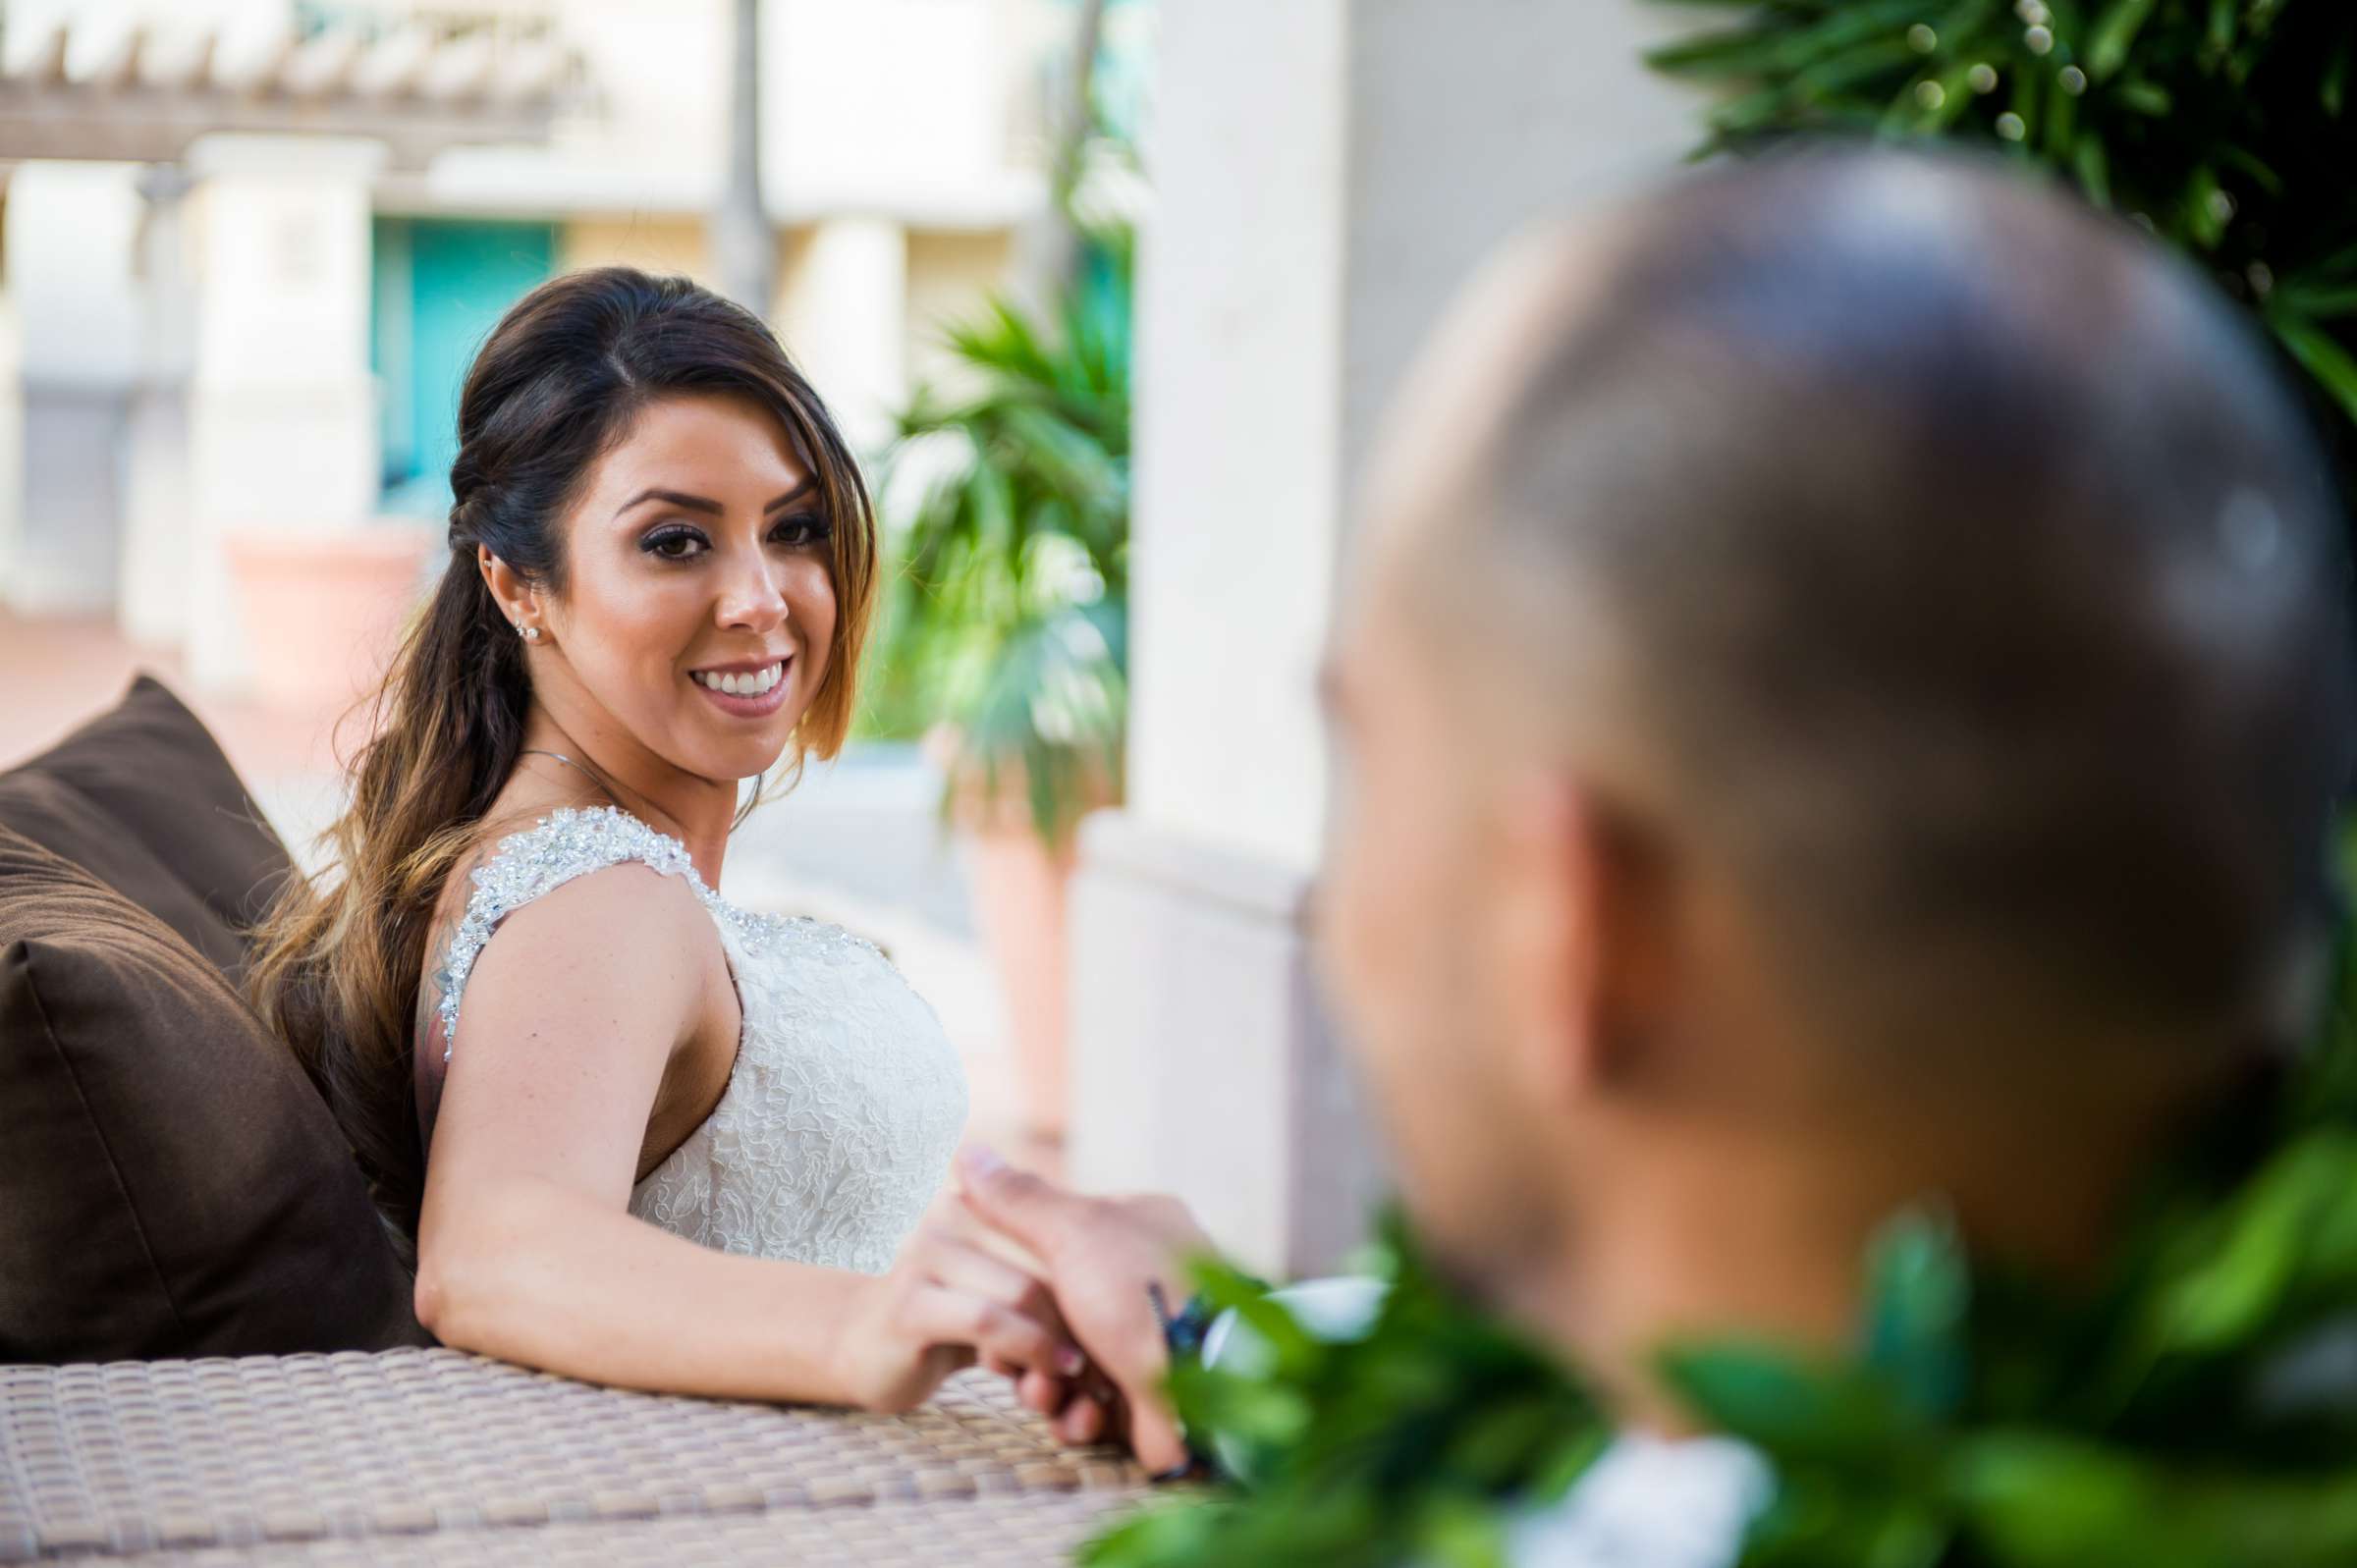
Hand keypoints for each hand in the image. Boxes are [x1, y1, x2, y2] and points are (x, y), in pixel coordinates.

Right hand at [830, 1220, 1087, 1413]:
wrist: (861, 1355)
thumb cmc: (945, 1324)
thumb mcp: (998, 1284)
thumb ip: (1040, 1261)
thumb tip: (1114, 1251)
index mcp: (980, 1201)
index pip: (1059, 1235)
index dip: (1089, 1288)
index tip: (1110, 1334)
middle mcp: (953, 1212)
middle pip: (1050, 1266)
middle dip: (1080, 1323)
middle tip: (1099, 1369)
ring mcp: (926, 1254)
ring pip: (1023, 1294)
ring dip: (1055, 1346)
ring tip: (1070, 1382)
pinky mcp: (908, 1305)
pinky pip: (988, 1324)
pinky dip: (1026, 1355)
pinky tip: (1038, 1390)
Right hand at [957, 1146, 1214, 1472]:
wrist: (1208, 1386)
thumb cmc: (1142, 1294)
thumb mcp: (1073, 1231)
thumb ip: (1017, 1199)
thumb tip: (966, 1150)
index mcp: (1138, 1226)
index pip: (1058, 1237)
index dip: (1018, 1270)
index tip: (992, 1294)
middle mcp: (1146, 1280)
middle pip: (1055, 1309)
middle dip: (1028, 1344)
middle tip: (1009, 1363)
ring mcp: (1148, 1342)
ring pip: (1067, 1365)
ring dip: (1046, 1386)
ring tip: (1048, 1396)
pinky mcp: (1146, 1400)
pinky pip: (1094, 1410)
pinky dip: (1080, 1417)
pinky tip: (1083, 1417)